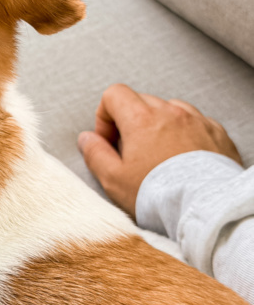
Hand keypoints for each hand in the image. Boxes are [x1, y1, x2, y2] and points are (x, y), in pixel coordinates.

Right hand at [77, 84, 241, 216]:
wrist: (207, 209)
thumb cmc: (160, 196)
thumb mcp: (114, 179)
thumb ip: (95, 154)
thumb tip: (87, 139)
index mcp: (141, 118)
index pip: (114, 94)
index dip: (105, 116)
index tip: (109, 140)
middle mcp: (170, 112)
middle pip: (141, 101)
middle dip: (131, 122)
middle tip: (131, 153)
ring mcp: (197, 120)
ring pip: (170, 110)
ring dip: (159, 126)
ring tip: (159, 156)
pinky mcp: (217, 133)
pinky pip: (196, 122)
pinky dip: (185, 134)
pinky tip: (183, 160)